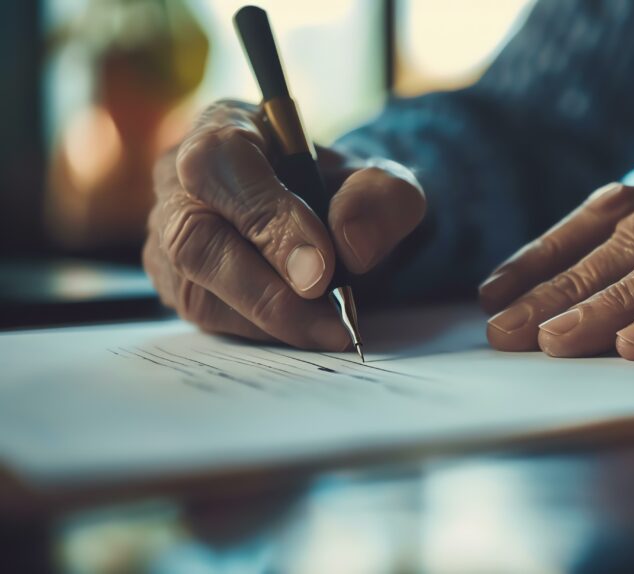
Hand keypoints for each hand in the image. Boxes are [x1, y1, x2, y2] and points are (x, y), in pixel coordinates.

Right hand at [143, 100, 424, 348]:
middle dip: (267, 288)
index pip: (219, 163)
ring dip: (273, 318)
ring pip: (198, 288)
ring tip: (333, 327)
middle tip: (331, 317)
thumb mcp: (383, 181)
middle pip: (193, 237)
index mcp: (226, 126)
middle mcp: (178, 180)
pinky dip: (265, 332)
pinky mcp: (178, 286)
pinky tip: (307, 329)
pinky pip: (209, 319)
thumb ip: (380, 198)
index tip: (322, 268)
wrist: (331, 221)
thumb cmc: (343, 191)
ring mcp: (168, 237)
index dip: (266, 217)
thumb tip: (352, 246)